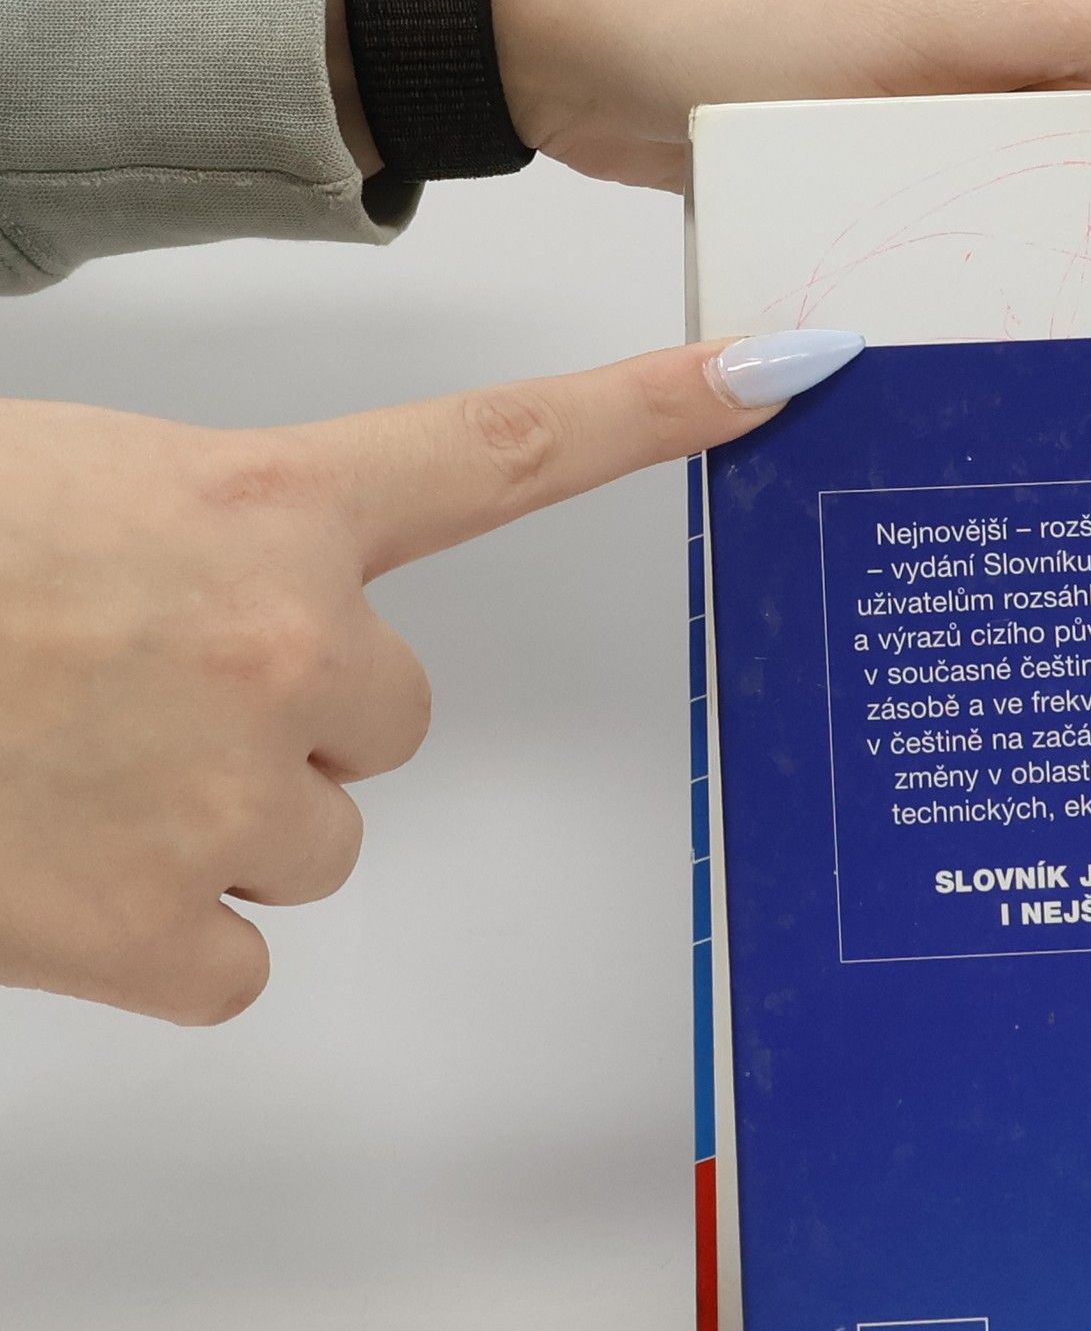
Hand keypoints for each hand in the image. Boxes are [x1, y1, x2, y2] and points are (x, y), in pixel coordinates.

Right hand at [0, 330, 859, 1022]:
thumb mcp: (80, 495)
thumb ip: (215, 547)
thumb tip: (275, 620)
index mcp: (258, 509)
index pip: (503, 449)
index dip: (655, 411)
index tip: (779, 373)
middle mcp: (282, 651)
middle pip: (388, 721)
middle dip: (293, 719)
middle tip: (138, 693)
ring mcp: (227, 800)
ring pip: (312, 841)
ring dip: (224, 820)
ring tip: (73, 771)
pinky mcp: (154, 933)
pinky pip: (236, 956)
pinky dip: (163, 934)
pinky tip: (60, 870)